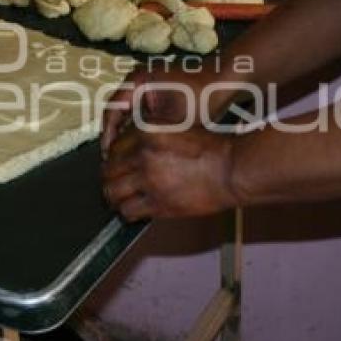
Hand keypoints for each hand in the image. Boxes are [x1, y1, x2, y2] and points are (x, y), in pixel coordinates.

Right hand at [101, 66, 218, 157]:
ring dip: (125, 133)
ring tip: (123, 155)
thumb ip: (147, 136)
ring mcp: (145, 84)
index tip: (108, 156)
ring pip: (126, 113)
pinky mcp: (154, 91)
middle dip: (114, 136)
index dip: (108, 135)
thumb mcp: (172, 122)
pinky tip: (139, 145)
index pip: (111, 110)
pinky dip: (137, 127)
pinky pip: (138, 111)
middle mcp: (136, 79)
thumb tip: (126, 156)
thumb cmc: (201, 99)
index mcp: (136, 81)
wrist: (224, 82)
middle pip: (116, 111)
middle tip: (112, 159)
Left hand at [101, 126, 237, 220]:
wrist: (232, 170)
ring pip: (112, 191)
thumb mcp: (177, 130)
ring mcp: (149, 180)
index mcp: (147, 132)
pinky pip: (128, 210)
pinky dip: (126, 211)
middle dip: (108, 176)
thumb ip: (151, 138)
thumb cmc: (213, 150)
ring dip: (112, 195)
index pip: (114, 146)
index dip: (112, 156)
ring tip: (116, 198)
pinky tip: (131, 209)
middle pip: (109, 168)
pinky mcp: (157, 203)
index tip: (114, 162)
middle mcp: (143, 155)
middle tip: (111, 181)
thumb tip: (132, 151)